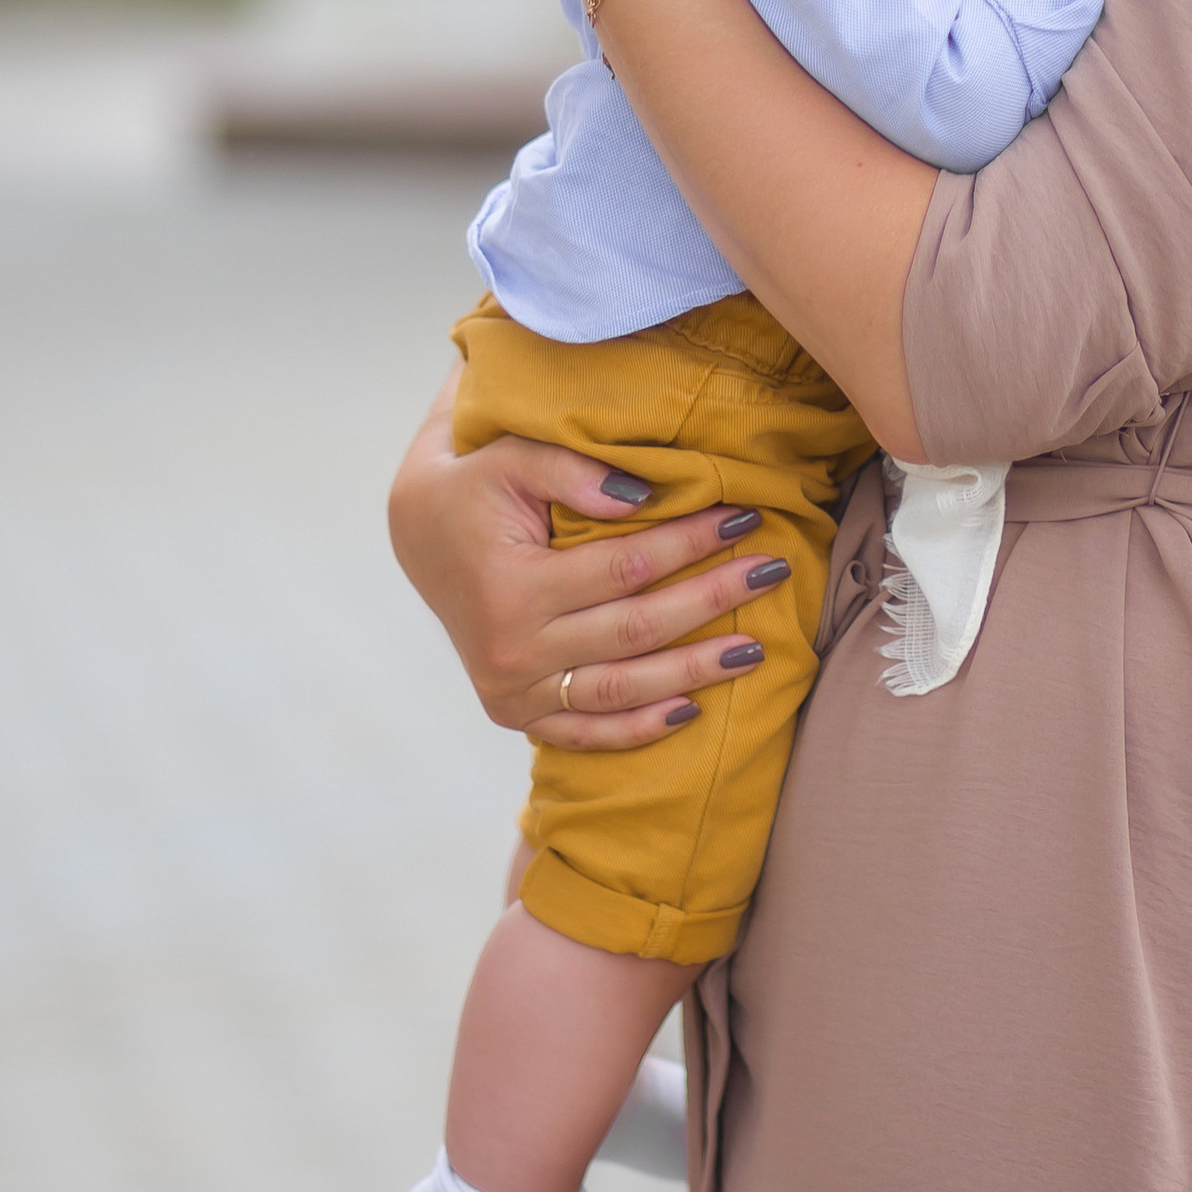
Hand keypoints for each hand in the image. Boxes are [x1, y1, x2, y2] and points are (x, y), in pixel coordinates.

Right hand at [389, 392, 786, 750]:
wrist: (419, 532)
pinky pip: (587, 734)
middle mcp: (510, 650)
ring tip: (756, 649)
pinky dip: (641, 728)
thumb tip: (645, 497)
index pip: (626, 568)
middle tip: (772, 571)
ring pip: (623, 690)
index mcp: (509, 587)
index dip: (690, 543)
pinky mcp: (515, 712)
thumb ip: (573, 470)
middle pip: (637, 631)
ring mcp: (512, 690)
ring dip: (696, 672)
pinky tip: (694, 710)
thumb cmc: (475, 483)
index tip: (744, 516)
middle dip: (713, 600)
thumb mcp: (512, 457)